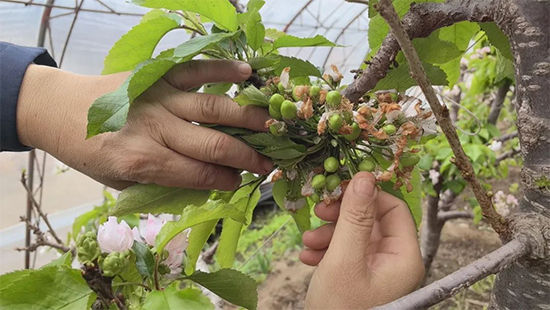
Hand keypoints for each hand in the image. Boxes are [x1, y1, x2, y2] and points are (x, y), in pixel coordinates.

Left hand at [17, 60, 272, 189]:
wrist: (59, 110)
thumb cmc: (92, 153)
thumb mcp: (120, 182)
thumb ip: (164, 184)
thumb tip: (211, 184)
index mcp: (141, 161)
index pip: (198, 174)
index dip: (227, 179)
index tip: (243, 180)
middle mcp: (153, 128)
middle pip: (213, 143)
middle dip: (247, 155)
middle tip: (269, 161)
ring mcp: (158, 97)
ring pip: (213, 107)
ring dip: (248, 117)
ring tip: (273, 125)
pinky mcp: (157, 74)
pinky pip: (196, 69)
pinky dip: (222, 68)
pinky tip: (247, 72)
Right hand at [301, 172, 423, 308]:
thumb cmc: (340, 308)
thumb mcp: (344, 259)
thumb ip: (354, 217)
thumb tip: (364, 177)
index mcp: (404, 257)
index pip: (394, 208)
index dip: (367, 195)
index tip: (339, 188)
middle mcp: (394, 262)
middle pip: (372, 220)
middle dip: (342, 215)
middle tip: (319, 212)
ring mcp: (376, 271)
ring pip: (355, 235)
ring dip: (329, 233)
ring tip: (307, 242)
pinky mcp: (359, 278)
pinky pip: (345, 253)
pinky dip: (326, 250)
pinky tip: (308, 257)